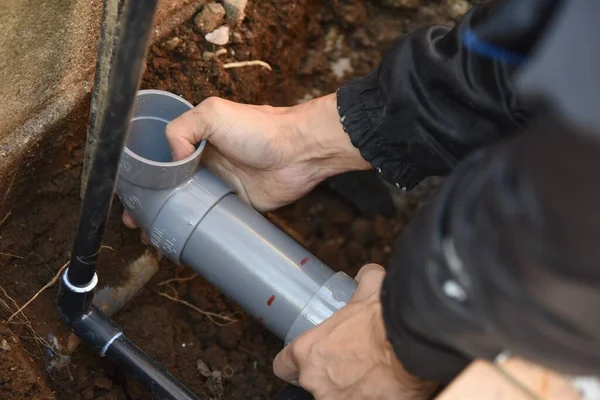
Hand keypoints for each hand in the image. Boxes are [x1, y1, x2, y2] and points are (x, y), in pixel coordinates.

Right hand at [123, 93, 368, 228]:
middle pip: (168, 184)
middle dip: (149, 202)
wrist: (298, 152)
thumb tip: (170, 159)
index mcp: (196, 139)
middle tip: (134, 220)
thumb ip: (183, 128)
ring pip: (185, 205)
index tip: (127, 191)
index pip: (160, 156)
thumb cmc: (260, 129)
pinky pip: (209, 219)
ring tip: (150, 234)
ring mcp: (218, 185)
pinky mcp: (233, 205)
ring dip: (168, 218)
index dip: (143, 173)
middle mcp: (204, 162)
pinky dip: (194, 229)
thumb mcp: (213, 114)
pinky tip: (179, 241)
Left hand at [273, 264, 438, 399]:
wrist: (412, 346)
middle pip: (311, 383)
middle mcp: (315, 382)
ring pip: (334, 396)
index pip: (283, 366)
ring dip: (347, 388)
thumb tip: (365, 275)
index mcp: (307, 352)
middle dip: (328, 375)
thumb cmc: (384, 319)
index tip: (307, 360)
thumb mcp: (369, 288)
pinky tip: (380, 388)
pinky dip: (366, 396)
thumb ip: (362, 280)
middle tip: (350, 363)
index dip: (294, 363)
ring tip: (369, 376)